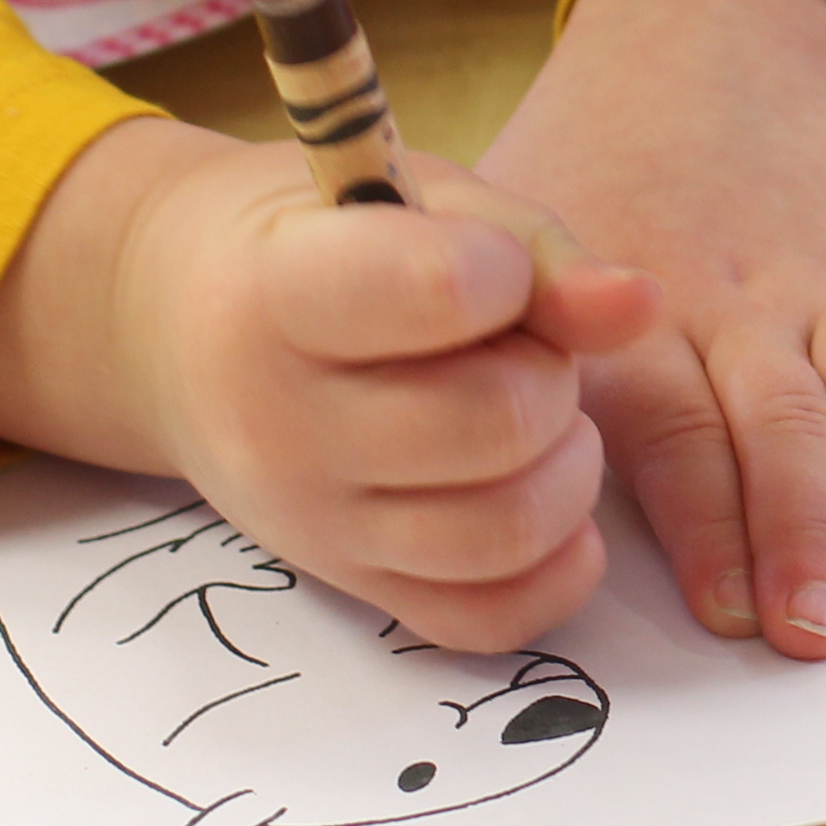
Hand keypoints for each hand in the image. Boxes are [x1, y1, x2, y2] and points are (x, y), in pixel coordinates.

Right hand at [0, 117, 660, 651]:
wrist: (188, 329)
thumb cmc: (333, 242)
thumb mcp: (425, 204)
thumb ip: (537, 250)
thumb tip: (637, 306)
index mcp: (286, 291)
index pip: (436, 293)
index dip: (505, 271)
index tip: (492, 264)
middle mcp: (286, 424)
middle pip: (496, 423)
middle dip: (549, 374)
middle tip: (523, 349)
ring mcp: (315, 524)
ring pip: (506, 531)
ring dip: (566, 468)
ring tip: (538, 421)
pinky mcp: (355, 588)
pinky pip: (489, 621)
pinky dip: (555, 567)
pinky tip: (546, 497)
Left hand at [481, 0, 825, 660]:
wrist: (707, 50)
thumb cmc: (591, 176)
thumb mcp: (510, 232)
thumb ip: (497, 345)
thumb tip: (463, 480)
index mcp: (641, 312)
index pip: (680, 428)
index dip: (706, 521)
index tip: (726, 609)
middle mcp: (747, 305)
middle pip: (784, 427)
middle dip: (801, 532)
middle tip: (812, 629)